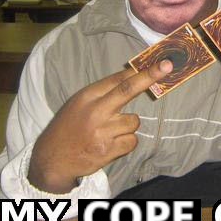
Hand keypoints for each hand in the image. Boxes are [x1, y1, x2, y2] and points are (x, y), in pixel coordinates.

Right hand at [28, 60, 172, 193]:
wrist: (52, 158)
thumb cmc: (69, 127)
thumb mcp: (79, 103)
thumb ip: (102, 93)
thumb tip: (132, 77)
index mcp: (87, 96)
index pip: (118, 79)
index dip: (140, 70)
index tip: (159, 62)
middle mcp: (95, 111)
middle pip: (128, 89)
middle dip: (149, 76)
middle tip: (167, 66)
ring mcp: (102, 131)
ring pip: (134, 121)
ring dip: (127, 127)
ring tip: (110, 132)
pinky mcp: (108, 150)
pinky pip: (132, 141)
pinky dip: (126, 142)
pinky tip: (111, 144)